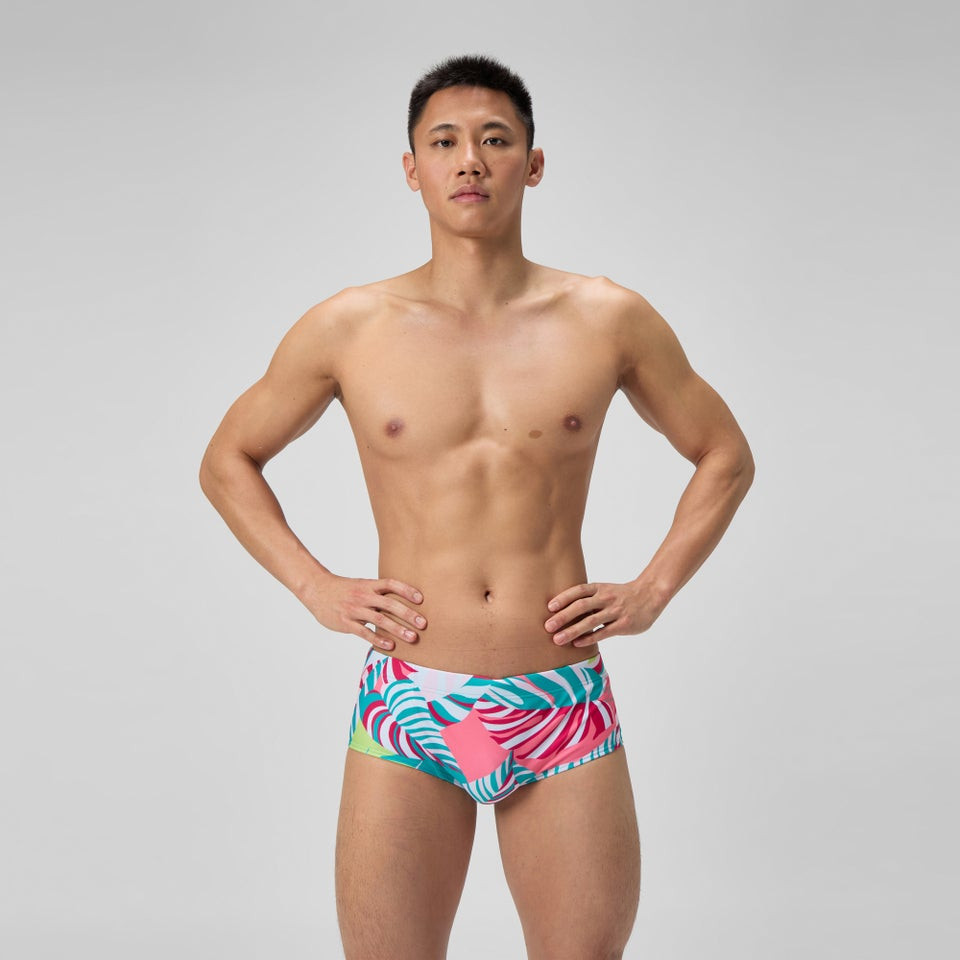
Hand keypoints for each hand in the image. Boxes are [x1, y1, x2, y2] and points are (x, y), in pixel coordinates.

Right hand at [308, 575, 426, 649]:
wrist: (316, 590)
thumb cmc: (343, 590)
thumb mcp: (361, 585)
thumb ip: (377, 593)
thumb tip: (400, 602)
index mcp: (368, 585)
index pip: (391, 584)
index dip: (406, 590)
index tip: (421, 599)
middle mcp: (363, 596)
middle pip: (389, 604)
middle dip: (408, 614)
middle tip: (423, 623)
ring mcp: (354, 609)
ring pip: (379, 619)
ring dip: (397, 629)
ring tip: (412, 637)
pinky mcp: (346, 622)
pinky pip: (364, 632)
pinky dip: (378, 639)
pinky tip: (390, 646)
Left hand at [544, 579, 668, 646]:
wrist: (650, 595)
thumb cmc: (622, 595)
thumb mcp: (606, 590)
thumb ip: (589, 599)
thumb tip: (564, 610)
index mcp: (600, 588)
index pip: (578, 591)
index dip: (563, 598)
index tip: (549, 607)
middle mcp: (606, 598)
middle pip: (581, 606)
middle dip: (563, 617)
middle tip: (548, 626)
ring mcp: (615, 611)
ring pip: (590, 621)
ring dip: (572, 630)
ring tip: (558, 639)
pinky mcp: (623, 624)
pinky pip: (603, 632)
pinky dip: (589, 638)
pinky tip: (577, 644)